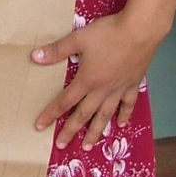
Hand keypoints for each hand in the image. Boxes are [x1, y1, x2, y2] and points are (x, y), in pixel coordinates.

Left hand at [31, 7, 164, 148]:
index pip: (65, 101)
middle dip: (71, 130)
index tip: (40, 126)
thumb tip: (35, 57)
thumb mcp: (79, 38)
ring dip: (96, 131)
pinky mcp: (133, 84)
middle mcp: (102, 90)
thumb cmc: (108, 33)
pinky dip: (124, 115)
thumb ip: (57, 50)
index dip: (51, 114)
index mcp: (87, 80)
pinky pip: (128, 104)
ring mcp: (119, 89)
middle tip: (61, 146)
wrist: (140, 30)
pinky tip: (120, 124)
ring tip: (88, 146)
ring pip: (105, 115)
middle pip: (84, 114)